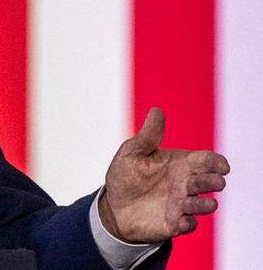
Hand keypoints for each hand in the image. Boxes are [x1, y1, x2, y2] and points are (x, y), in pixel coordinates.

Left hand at [99, 108, 229, 243]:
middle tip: (215, 182)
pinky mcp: (175, 223)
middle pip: (209, 181)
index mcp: (181, 164)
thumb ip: (147, 136)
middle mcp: (186, 184)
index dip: (217, 163)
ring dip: (204, 204)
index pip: (207, 161)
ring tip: (202, 203)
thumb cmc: (126, 175)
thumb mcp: (132, 153)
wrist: (113, 206)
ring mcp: (183, 205)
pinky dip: (187, 223)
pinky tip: (180, 222)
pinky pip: (188, 225)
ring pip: (203, 205)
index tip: (222, 166)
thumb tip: (157, 111)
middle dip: (213, 181)